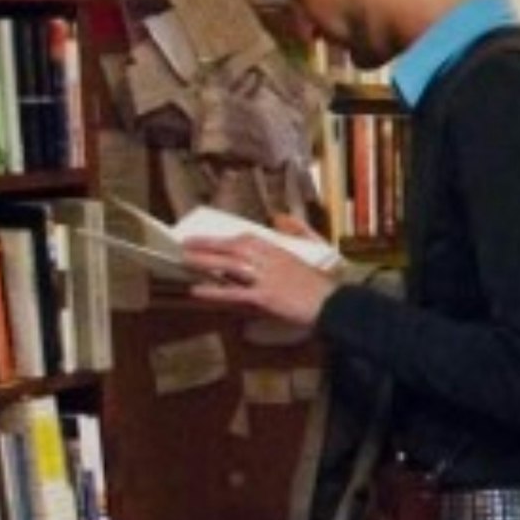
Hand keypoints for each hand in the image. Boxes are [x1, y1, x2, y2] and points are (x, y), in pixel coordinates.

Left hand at [184, 231, 339, 326]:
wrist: (334, 304)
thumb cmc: (324, 281)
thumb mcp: (314, 247)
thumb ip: (296, 230)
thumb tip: (279, 216)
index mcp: (280, 249)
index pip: (247, 238)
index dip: (225, 238)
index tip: (208, 238)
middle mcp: (270, 260)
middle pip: (234, 248)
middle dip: (208, 245)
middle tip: (185, 244)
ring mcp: (267, 278)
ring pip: (231, 265)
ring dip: (206, 261)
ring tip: (185, 260)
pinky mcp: (266, 297)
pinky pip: (235, 292)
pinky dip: (215, 291)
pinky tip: (198, 290)